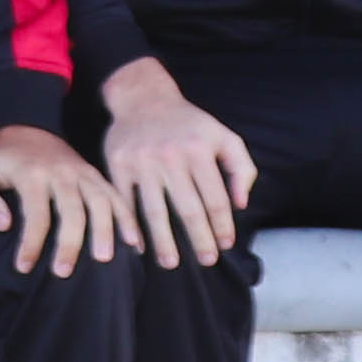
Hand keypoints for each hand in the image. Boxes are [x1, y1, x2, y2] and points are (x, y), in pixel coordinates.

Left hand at [0, 124, 127, 276]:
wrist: (26, 129)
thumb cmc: (1, 160)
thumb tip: (4, 226)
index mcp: (31, 173)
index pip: (35, 213)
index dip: (30, 243)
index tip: (24, 267)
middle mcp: (61, 173)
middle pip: (72, 210)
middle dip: (69, 243)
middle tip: (63, 272)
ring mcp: (82, 172)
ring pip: (99, 202)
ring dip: (105, 230)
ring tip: (105, 259)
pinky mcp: (95, 174)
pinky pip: (115, 196)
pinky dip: (127, 218)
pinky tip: (135, 242)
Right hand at [92, 59, 252, 266]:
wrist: (143, 98)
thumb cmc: (189, 123)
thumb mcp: (224, 136)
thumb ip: (242, 169)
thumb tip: (240, 205)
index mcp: (199, 151)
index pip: (216, 199)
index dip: (223, 227)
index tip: (225, 246)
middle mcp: (171, 156)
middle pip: (189, 210)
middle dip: (199, 240)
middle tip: (206, 261)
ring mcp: (142, 161)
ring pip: (155, 211)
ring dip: (164, 241)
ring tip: (171, 263)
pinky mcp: (118, 164)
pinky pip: (125, 201)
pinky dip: (131, 225)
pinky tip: (138, 244)